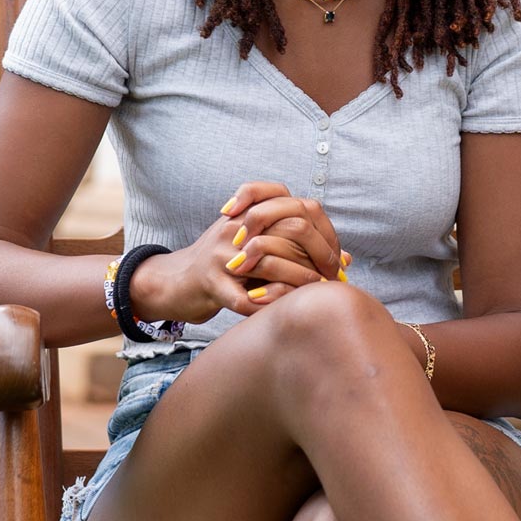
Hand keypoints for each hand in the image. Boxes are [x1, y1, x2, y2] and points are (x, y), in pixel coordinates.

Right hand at [128, 182, 350, 323]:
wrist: (173, 282)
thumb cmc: (224, 265)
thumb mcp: (257, 246)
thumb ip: (299, 248)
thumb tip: (347, 259)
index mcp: (247, 214)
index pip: (294, 207)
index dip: (320, 232)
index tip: (335, 258)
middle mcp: (234, 228)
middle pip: (288, 231)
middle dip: (316, 256)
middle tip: (332, 277)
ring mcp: (220, 254)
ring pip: (269, 263)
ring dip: (297, 281)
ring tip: (313, 294)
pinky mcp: (209, 283)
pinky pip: (245, 299)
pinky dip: (268, 307)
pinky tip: (284, 313)